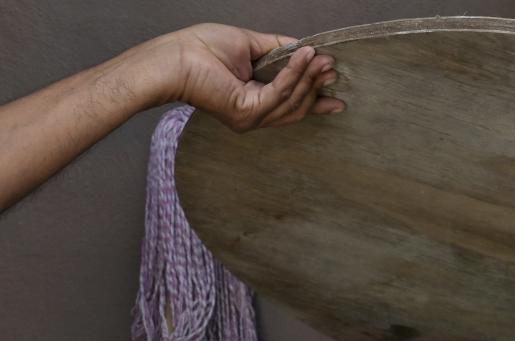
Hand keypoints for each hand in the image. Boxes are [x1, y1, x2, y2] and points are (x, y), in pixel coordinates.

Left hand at [150, 23, 344, 130]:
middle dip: (317, 86)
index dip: (316, 99)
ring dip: (309, 77)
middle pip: (297, 106)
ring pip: (292, 100)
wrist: (174, 57)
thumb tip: (303, 48)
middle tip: (333, 68)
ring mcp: (252, 118)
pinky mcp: (247, 112)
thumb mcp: (250, 44)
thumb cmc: (200, 49)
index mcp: (254, 102)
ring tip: (321, 59)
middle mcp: (254, 116)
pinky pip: (280, 92)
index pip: (292, 105)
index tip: (336, 91)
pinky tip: (304, 57)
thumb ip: (277, 49)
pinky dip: (295, 73)